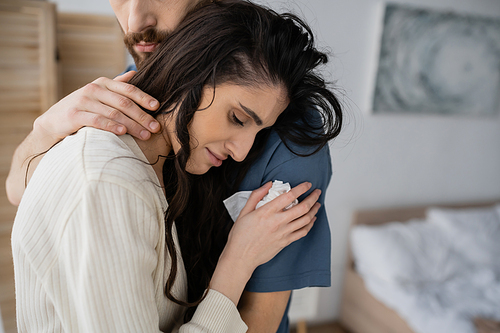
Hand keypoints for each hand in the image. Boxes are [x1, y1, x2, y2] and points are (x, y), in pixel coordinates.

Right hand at [33, 71, 160, 140]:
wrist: (53, 121)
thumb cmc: (82, 108)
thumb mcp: (99, 94)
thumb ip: (116, 85)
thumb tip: (135, 73)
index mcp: (103, 83)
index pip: (128, 89)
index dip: (144, 98)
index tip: (157, 107)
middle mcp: (94, 89)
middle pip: (124, 103)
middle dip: (142, 116)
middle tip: (155, 128)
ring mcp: (83, 101)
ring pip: (114, 113)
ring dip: (132, 125)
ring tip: (145, 135)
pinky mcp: (74, 115)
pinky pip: (97, 120)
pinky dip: (111, 126)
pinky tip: (122, 132)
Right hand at [222, 181, 320, 277]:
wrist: (241, 257)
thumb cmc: (240, 236)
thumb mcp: (244, 211)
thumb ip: (256, 195)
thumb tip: (268, 184)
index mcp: (267, 212)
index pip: (289, 196)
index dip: (301, 188)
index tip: (307, 184)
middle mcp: (278, 222)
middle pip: (303, 207)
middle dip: (313, 198)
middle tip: (317, 192)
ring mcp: (283, 233)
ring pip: (305, 220)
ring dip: (314, 210)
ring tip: (317, 204)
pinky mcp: (285, 242)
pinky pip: (302, 232)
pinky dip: (310, 224)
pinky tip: (312, 220)